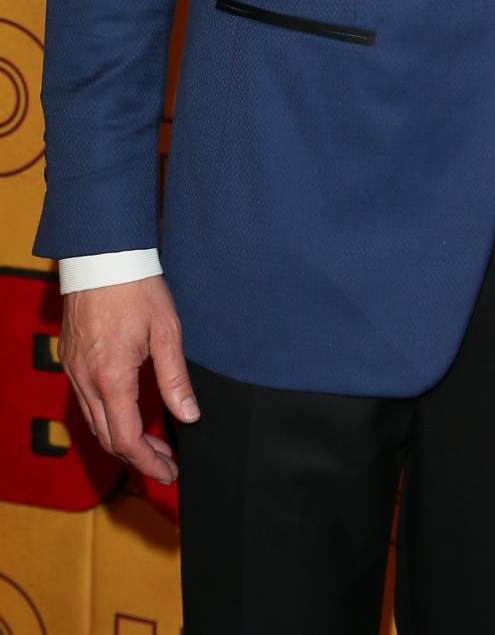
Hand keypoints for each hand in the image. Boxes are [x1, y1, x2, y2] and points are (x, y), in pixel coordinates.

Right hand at [59, 276, 197, 483]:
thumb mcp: (166, 331)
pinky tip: (130, 412)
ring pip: (94, 422)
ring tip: (154, 442)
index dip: (148, 462)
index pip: (125, 439)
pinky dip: (108, 417)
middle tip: (166, 464)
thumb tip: (189, 416)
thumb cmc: (137, 289)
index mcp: (111, 377)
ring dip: (122, 438)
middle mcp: (86, 380)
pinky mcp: (71, 360)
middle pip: (107, 437)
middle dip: (137, 457)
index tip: (169, 472)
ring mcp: (74, 370)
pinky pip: (87, 401)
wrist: (102, 257)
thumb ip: (175, 378)